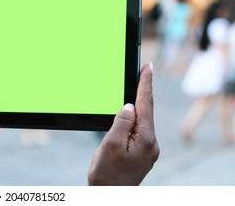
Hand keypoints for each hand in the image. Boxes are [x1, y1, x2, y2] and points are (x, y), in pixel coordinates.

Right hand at [88, 62, 158, 184]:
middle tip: (144, 70)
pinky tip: (129, 115)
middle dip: (143, 91)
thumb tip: (130, 106)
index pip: (146, 104)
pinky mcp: (142, 154)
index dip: (146, 83)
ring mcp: (148, 150)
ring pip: (142, 121)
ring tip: (135, 88)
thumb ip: (121, 122)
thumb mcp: (110, 144)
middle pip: (147, 110)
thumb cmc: (106, 174)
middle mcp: (151, 143)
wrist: (109, 196)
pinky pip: (139, 130)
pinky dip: (134, 119)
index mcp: (145, 138)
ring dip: (138, 105)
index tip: (148, 66)